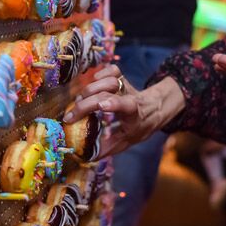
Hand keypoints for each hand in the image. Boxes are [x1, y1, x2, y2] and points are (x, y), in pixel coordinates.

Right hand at [63, 65, 184, 158]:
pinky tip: (93, 84)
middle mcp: (130, 97)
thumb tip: (84, 155)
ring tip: (79, 102)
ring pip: (110, 80)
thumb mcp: (125, 141)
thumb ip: (106, 148)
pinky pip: (111, 70)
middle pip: (108, 93)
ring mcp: (126, 86)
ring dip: (90, 89)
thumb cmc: (137, 127)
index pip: (127, 105)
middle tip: (71, 116)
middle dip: (86, 103)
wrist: (154, 108)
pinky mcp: (122, 77)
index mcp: (134, 115)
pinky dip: (99, 75)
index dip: (114, 103)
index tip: (100, 105)